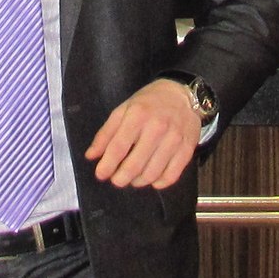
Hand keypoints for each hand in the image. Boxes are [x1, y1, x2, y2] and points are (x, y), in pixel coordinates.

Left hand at [85, 78, 203, 189]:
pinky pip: (171, 175)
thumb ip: (106, 133)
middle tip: (117, 180)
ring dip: (138, 181)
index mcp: (137, 115)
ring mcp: (174, 139)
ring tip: (133, 179)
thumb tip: (91, 156)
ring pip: (152, 173)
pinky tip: (152, 179)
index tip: (100, 175)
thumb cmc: (148, 103)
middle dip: (121, 178)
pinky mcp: (187, 149)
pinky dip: (159, 183)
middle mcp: (157, 128)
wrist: (182, 94)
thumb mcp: (123, 110)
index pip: (118, 147)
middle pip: (135, 165)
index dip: (107, 165)